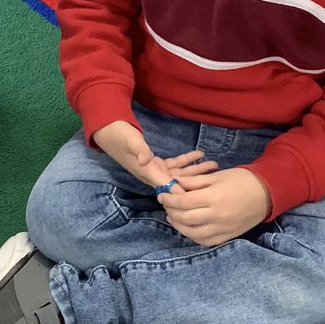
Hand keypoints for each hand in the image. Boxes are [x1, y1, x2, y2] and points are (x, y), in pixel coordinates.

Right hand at [92, 121, 216, 187]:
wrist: (107, 129)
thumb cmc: (119, 135)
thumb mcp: (130, 141)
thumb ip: (139, 150)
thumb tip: (146, 160)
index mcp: (147, 172)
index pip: (168, 185)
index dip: (184, 191)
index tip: (202, 194)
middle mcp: (151, 174)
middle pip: (178, 181)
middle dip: (197, 180)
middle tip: (216, 175)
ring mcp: (154, 169)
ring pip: (179, 173)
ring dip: (196, 169)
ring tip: (213, 164)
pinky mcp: (154, 161)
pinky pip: (174, 164)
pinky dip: (186, 160)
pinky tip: (198, 155)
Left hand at [159, 167, 270, 246]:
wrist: (267, 193)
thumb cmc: (241, 180)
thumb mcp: (216, 176)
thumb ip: (193, 182)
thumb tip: (173, 183)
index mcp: (214, 198)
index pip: (183, 202)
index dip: (169, 199)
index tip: (161, 195)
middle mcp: (218, 216)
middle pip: (186, 218)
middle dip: (171, 211)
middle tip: (166, 205)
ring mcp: (223, 229)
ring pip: (193, 233)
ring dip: (179, 226)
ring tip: (173, 217)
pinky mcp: (228, 236)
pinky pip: (206, 241)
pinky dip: (193, 236)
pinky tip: (187, 228)